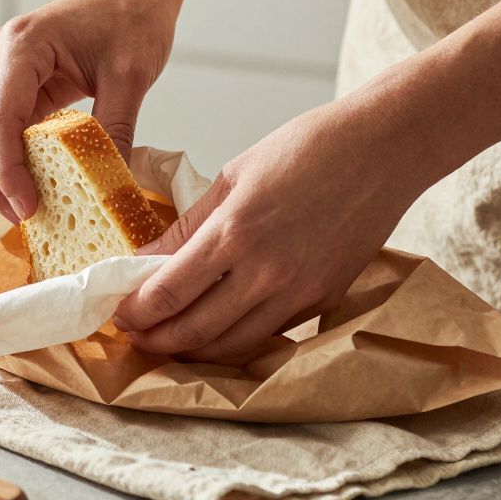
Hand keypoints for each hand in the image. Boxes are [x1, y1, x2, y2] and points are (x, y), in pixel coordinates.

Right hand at [0, 0, 178, 222]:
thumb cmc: (133, 21)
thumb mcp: (132, 77)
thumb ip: (114, 129)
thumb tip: (105, 185)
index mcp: (22, 45)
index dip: (7, 172)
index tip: (27, 209)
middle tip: (19, 217)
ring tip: (23, 206)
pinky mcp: (8, 79)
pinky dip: (5, 157)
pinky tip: (28, 182)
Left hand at [112, 100, 430, 362]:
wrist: (384, 150)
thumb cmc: (307, 150)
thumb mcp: (233, 177)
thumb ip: (188, 226)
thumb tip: (146, 260)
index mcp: (235, 233)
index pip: (167, 293)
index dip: (135, 311)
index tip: (116, 312)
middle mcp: (266, 273)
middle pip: (195, 330)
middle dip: (155, 339)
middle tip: (133, 335)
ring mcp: (299, 292)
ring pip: (232, 345)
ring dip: (191, 349)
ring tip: (166, 339)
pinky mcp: (324, 301)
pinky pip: (268, 334)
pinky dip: (234, 340)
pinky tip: (214, 331)